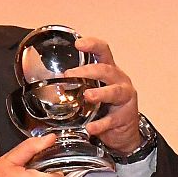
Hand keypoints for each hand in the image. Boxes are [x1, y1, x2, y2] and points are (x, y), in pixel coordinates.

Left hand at [67, 35, 143, 155]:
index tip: (78, 44)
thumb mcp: (94, 90)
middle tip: (70, 75)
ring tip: (88, 96)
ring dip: (100, 93)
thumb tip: (52, 82)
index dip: (92, 45)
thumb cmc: (107, 106)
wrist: (125, 132)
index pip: (103, 52)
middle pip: (107, 70)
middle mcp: (119, 81)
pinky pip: (112, 120)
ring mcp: (125, 99)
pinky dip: (100, 124)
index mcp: (109, 71)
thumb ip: (78, 84)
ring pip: (115, 92)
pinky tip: (90, 127)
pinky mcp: (125, 117)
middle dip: (88, 71)